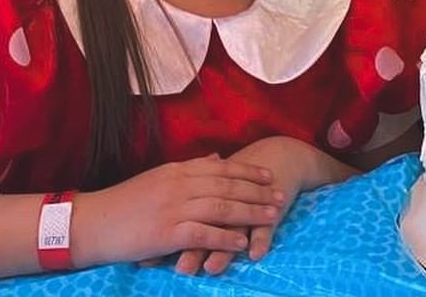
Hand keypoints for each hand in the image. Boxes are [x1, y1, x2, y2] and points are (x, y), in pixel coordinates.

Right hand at [72, 153, 281, 269]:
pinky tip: (243, 243)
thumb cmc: (124, 202)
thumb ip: (189, 169)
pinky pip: (205, 233)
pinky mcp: (168, 232)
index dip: (248, 171)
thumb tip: (216, 158)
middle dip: (257, 191)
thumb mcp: (159, 177)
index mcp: (178, 169)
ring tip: (272, 217)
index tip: (268, 176)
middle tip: (280, 196)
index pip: (222, 167)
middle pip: (228, 186)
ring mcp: (175, 207)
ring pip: (222, 207)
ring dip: (250, 212)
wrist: (93, 221)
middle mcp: (180, 184)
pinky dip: (226, 237)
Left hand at [172, 136, 351, 276]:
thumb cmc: (237, 177)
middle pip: (207, 220)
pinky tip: (255, 254)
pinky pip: (267, 223)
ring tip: (212, 268)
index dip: (168, 235)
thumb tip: (161, 228)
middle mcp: (226, 194)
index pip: (183, 213)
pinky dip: (261, 238)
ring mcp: (250, 199)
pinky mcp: (272, 203)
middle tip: (180, 270)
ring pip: (235, 223)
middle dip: (192, 247)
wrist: (276, 156)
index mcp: (205, 187)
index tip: (148, 259)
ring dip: (223, 247)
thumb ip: (191, 203)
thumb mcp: (212, 186)